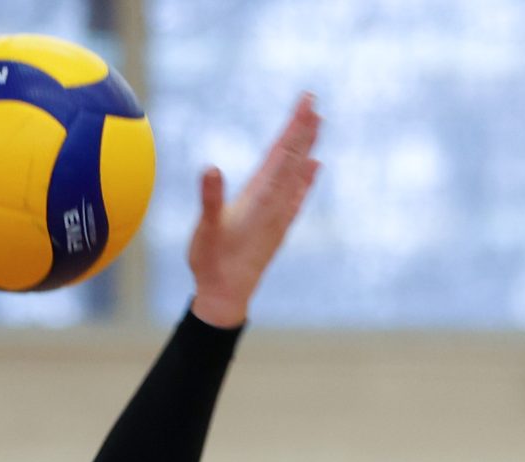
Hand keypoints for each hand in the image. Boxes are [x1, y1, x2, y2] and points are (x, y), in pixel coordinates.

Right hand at [188, 93, 321, 328]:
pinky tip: (314, 166)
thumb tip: (210, 168)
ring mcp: (278, 215)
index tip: (307, 102)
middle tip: (313, 101)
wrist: (226, 298)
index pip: (283, 155)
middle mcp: (275, 204)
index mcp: (261, 199)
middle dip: (303, 128)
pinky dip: (306, 177)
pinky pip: (296, 194)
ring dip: (306, 147)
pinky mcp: (276, 227)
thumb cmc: (212, 264)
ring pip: (297, 173)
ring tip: (318, 123)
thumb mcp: (206, 230)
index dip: (295, 127)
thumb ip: (210, 199)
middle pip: (293, 158)